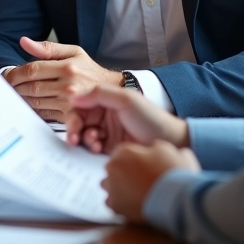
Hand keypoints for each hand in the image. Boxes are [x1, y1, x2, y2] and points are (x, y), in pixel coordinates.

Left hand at [4, 37, 122, 120]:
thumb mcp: (73, 51)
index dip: (15, 73)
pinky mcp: (70, 115)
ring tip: (12, 96)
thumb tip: (23, 41)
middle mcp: (68, 84)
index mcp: (66, 66)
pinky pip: (45, 114)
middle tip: (4, 88)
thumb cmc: (89, 69)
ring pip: (36, 101)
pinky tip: (27, 106)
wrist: (112, 90)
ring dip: (21, 99)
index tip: (6, 77)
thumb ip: (47, 47)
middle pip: (31, 87)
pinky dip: (33, 110)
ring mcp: (70, 102)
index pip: (32, 69)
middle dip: (14, 88)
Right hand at [64, 83, 188, 153]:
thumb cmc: (151, 117)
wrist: (170, 141)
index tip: (73, 125)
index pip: (81, 106)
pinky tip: (98, 149)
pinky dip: (91, 149)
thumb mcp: (126, 99)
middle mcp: (104, 116)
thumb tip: (73, 96)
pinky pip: (92, 149)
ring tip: (94, 143)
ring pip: (84, 136)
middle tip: (74, 138)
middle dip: (74, 130)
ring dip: (84, 140)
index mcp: (106, 101)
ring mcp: (106, 133)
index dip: (73, 115)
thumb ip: (99, 94)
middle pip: (79, 122)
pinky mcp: (110, 149)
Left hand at [104, 140, 199, 221]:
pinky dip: (120, 203)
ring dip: (118, 187)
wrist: (176, 200)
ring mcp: (111, 187)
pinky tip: (133, 204)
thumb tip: (153, 148)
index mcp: (124, 151)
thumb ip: (155, 147)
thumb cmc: (173, 172)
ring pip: (109, 185)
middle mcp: (113, 167)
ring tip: (135, 193)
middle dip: (123, 172)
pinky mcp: (115, 206)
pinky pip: (112, 202)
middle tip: (140, 180)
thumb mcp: (167, 149)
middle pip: (114, 168)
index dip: (133, 159)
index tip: (142, 166)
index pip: (122, 153)